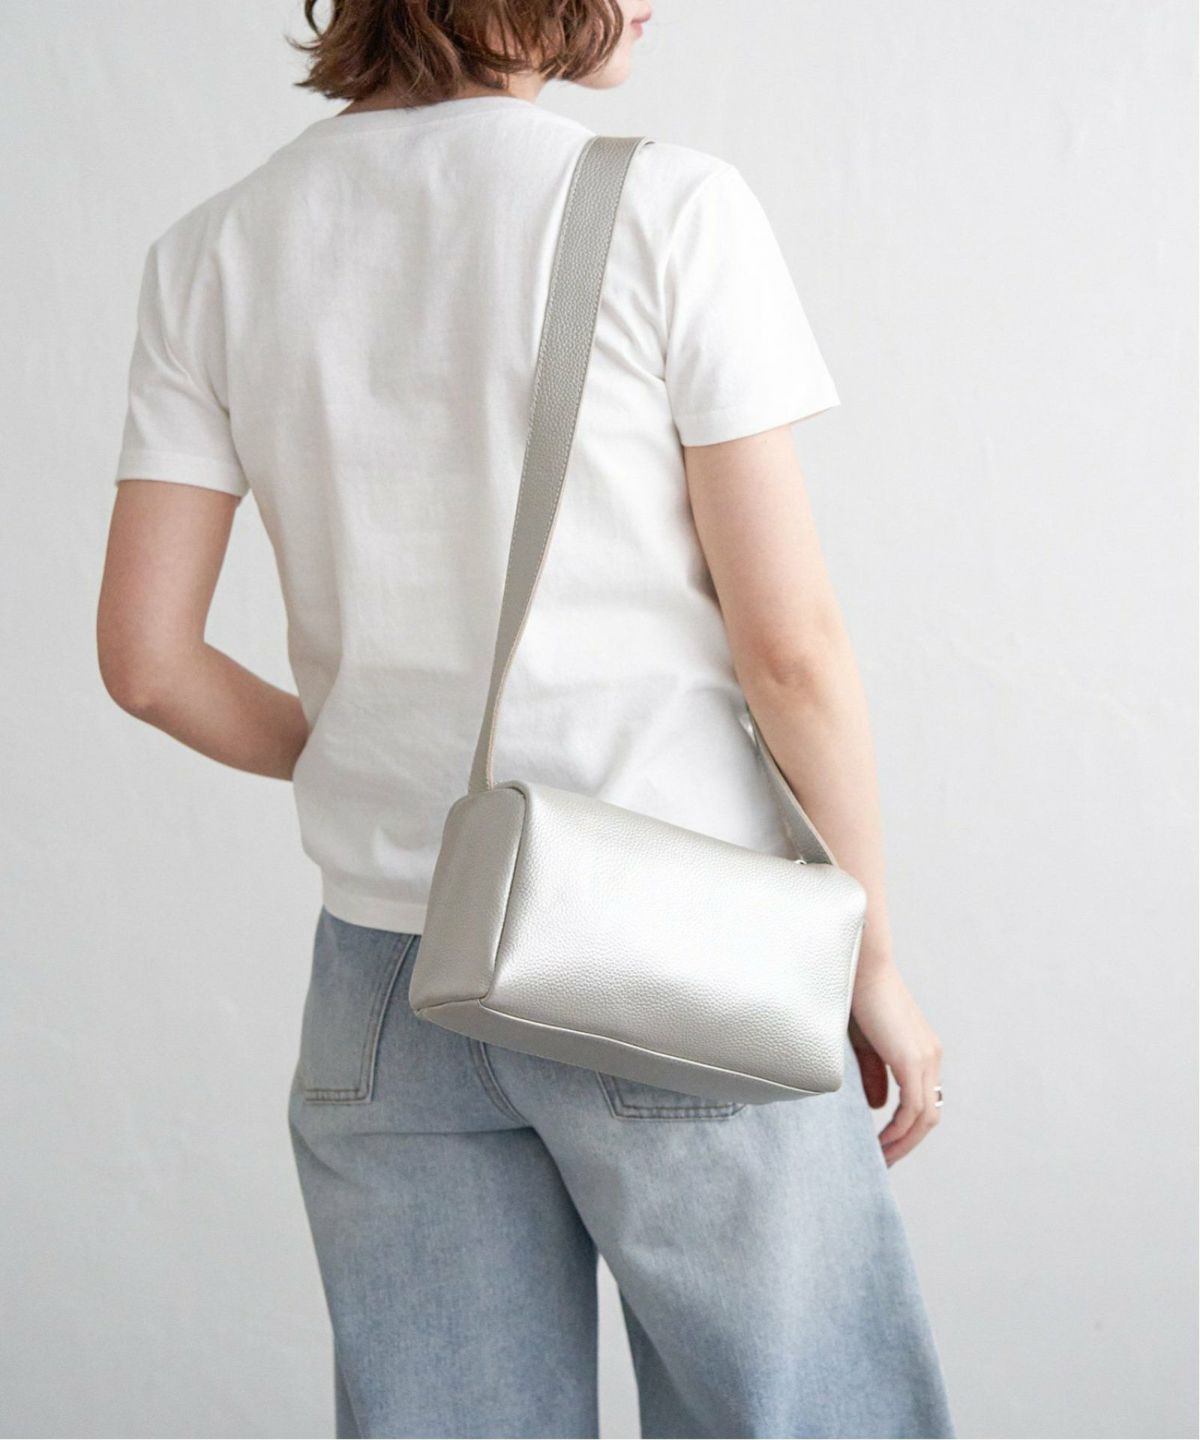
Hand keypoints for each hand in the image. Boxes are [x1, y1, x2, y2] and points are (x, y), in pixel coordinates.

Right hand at [848, 961, 943, 1165]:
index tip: (884, 1144)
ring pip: (925, 1117)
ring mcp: (925, 1058)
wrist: (859, 964)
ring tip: (881, 1159)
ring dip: (904, 1143)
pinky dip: (900, 1130)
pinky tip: (882, 1142)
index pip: (923, 1100)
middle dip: (908, 1143)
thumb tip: (880, 1106)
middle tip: (884, 1161)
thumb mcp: (864, 1043)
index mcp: (922, 1050)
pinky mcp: (911, 1059)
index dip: (907, 1128)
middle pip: (929, 1115)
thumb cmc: (855, 995)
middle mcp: (931, 1056)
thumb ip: (875, 1074)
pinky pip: (913, 1109)